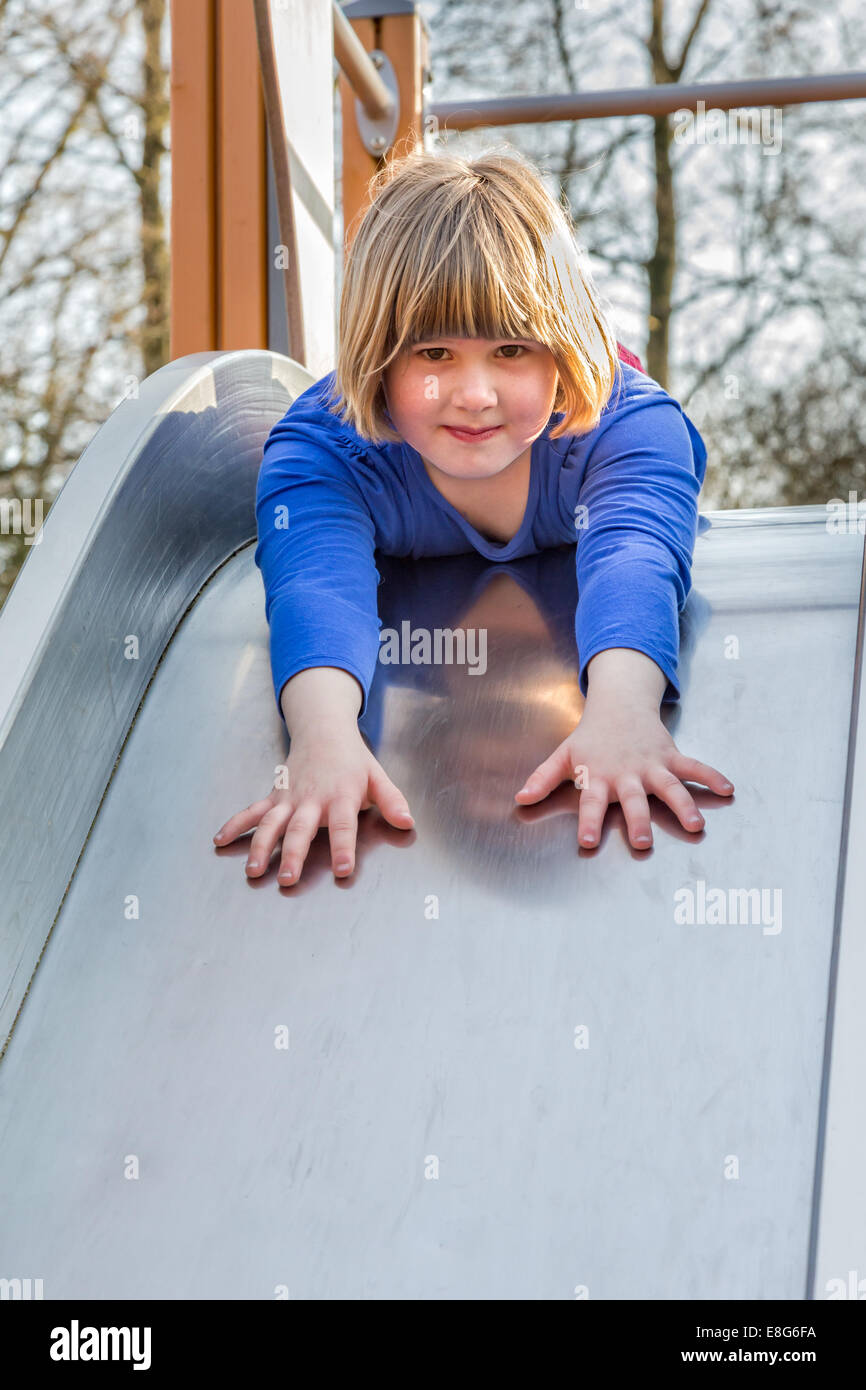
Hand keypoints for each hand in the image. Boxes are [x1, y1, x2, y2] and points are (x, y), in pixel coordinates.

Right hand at [213, 727, 413, 883]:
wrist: (323, 730)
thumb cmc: (352, 760)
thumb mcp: (378, 777)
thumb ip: (392, 800)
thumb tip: (407, 821)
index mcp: (340, 795)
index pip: (343, 826)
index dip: (344, 847)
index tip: (342, 870)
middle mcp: (312, 799)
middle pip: (300, 830)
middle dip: (293, 854)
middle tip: (287, 878)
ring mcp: (289, 799)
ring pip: (272, 824)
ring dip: (260, 846)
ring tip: (252, 869)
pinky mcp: (274, 797)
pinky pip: (252, 811)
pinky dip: (236, 825)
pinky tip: (221, 840)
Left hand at [514, 702, 732, 849]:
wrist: (618, 705)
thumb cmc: (590, 738)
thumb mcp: (564, 756)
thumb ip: (543, 778)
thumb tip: (520, 798)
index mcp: (599, 776)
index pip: (591, 803)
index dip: (589, 821)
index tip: (588, 841)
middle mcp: (627, 774)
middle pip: (633, 800)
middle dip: (637, 820)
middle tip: (641, 842)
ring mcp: (652, 766)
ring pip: (669, 787)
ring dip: (683, 804)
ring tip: (695, 824)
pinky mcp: (671, 758)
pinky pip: (694, 768)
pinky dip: (711, 777)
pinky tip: (728, 790)